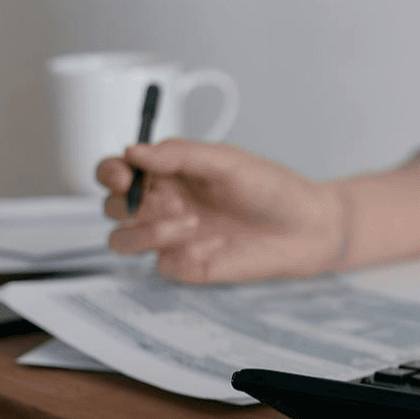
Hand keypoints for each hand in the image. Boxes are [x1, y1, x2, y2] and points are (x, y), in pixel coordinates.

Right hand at [99, 139, 345, 282]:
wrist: (309, 228)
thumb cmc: (272, 189)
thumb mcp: (226, 161)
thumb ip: (179, 154)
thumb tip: (133, 151)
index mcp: (167, 173)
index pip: (117, 172)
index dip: (110, 173)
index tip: (123, 174)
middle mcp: (163, 205)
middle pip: (111, 207)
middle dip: (128, 204)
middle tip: (171, 200)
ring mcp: (173, 238)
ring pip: (122, 239)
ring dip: (146, 231)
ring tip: (191, 221)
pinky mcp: (188, 267)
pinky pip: (164, 265)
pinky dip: (186, 254)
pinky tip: (219, 246)